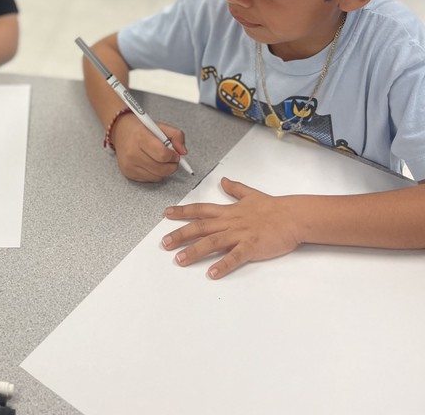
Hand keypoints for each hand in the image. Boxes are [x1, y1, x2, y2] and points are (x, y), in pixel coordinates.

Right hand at [111, 115, 186, 181]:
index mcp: (140, 137)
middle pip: (161, 169)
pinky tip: (152, 164)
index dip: (173, 156)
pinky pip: (150, 179)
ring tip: (161, 160)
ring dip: (164, 171)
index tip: (175, 154)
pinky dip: (156, 174)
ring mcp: (129, 165)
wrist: (121, 131)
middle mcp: (132, 152)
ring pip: (158, 177)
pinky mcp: (128, 173)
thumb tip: (183, 152)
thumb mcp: (160, 126)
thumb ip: (176, 135)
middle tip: (172, 159)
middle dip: (172, 166)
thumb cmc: (141, 129)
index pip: (162, 154)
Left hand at [161, 177, 299, 277]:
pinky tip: (212, 274)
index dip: (183, 211)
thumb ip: (235, 189)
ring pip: (212, 242)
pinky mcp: (252, 247)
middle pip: (200, 227)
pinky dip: (223, 265)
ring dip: (194, 251)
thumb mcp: (250, 194)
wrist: (292, 216)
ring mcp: (240, 234)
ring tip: (179, 260)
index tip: (166, 214)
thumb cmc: (273, 207)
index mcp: (229, 211)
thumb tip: (223, 180)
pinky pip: (234, 257)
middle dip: (180, 234)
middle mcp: (230, 222)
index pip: (201, 210)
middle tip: (163, 243)